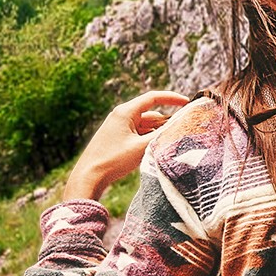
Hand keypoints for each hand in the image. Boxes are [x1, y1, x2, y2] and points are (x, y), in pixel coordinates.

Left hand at [62, 90, 190, 201]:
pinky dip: (148, 139)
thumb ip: (162, 135)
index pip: (153, 98)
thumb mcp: (142, 147)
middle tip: (183, 131)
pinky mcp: (116, 139)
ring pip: (145, 126)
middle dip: (166, 122)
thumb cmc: (113, 160)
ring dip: (157, 133)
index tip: (187, 102)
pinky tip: (155, 150)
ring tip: (170, 144)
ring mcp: (118, 127)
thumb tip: (179, 125)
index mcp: (125, 112)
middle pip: (151, 114)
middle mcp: (121, 116)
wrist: (88, 177)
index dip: (172, 98)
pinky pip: (137, 134)